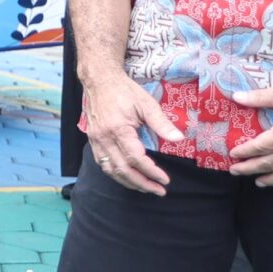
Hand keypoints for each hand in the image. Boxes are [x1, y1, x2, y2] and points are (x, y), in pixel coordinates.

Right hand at [82, 70, 179, 195]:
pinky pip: (102, 163)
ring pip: (110, 169)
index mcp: (118, 129)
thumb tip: (179, 139)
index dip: (151, 171)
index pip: (136, 158)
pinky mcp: (93, 140)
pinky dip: (115, 173)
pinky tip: (127, 176)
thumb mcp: (147, 104)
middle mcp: (104, 138)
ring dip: (128, 182)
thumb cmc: (124, 91)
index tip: (165, 179)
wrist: (99, 80)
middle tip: (159, 190)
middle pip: (122, 169)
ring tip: (145, 188)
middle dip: (142, 183)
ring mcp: (96, 140)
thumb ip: (162, 123)